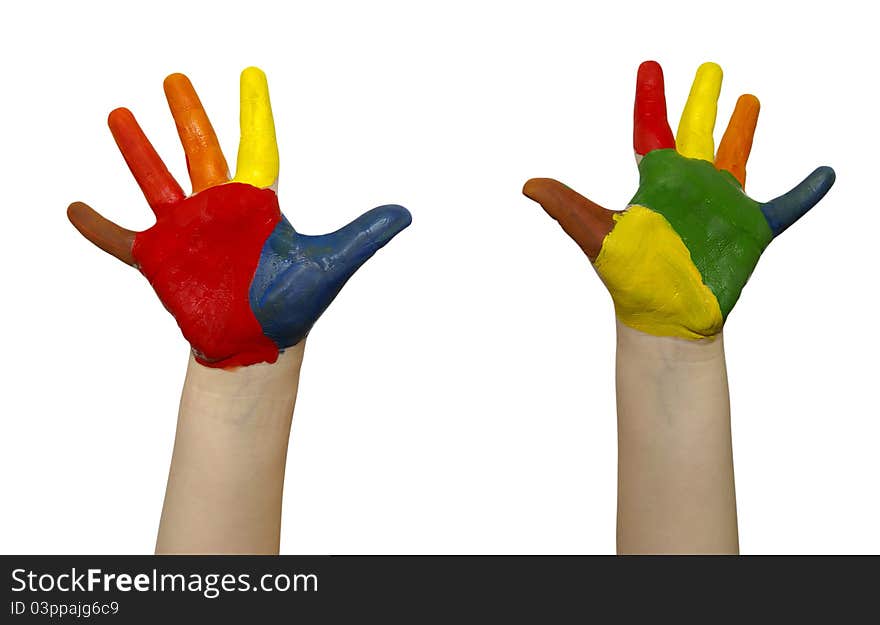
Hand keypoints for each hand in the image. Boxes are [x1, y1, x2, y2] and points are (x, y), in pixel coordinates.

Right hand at [69, 67, 410, 366]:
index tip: (252, 74)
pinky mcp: (160, 260)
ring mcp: (186, 232)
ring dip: (138, 150)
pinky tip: (73, 208)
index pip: (257, 145)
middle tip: (176, 79)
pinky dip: (98, 226)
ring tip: (119, 113)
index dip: (254, 110)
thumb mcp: (329, 264)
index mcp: (258, 204)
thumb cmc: (293, 306)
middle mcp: (219, 209)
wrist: (257, 346)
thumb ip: (362, 235)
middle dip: (188, 115)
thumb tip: (407, 213)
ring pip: (157, 180)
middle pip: (201, 150)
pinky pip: (120, 239)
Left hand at [523, 61, 833, 338]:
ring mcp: (721, 206)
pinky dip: (805, 191)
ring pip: (736, 156)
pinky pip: (785, 206)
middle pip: (697, 132)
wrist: (666, 320)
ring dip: (743, 129)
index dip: (651, 98)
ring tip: (749, 99)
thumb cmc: (630, 280)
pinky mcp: (750, 231)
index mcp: (655, 182)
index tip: (650, 68)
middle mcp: (688, 186)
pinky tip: (824, 173)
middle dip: (702, 100)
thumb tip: (528, 185)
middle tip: (709, 69)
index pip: (651, 130)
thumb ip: (568, 207)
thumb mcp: (598, 236)